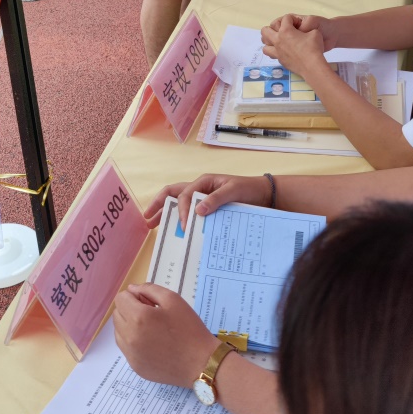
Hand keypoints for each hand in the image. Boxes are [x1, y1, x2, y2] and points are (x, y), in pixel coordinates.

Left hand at [114, 284, 216, 387]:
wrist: (201, 362)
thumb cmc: (189, 328)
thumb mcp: (173, 299)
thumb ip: (149, 289)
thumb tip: (132, 290)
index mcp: (138, 317)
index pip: (120, 299)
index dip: (134, 296)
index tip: (149, 303)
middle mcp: (129, 337)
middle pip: (117, 314)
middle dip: (130, 310)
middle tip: (152, 315)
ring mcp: (130, 354)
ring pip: (119, 332)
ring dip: (129, 326)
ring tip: (152, 330)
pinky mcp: (134, 367)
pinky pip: (125, 348)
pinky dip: (134, 342)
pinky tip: (152, 344)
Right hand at [143, 173, 274, 228]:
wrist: (265, 196)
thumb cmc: (250, 189)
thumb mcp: (234, 191)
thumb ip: (216, 199)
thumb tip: (197, 210)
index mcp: (204, 182)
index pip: (184, 194)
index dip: (181, 210)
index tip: (183, 226)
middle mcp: (200, 190)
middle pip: (173, 194)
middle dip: (159, 204)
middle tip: (147, 218)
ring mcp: (203, 200)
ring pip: (179, 203)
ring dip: (165, 212)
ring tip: (153, 225)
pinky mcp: (209, 210)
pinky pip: (191, 214)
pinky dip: (180, 220)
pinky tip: (176, 232)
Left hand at [262, 17, 328, 73]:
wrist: (312, 66)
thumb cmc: (313, 48)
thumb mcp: (315, 33)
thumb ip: (309, 29)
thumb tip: (306, 33)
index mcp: (286, 31)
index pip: (285, 18)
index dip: (293, 19)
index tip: (298, 24)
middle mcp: (278, 40)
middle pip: (265, 31)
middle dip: (272, 28)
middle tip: (283, 31)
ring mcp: (277, 52)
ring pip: (265, 45)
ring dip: (269, 42)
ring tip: (278, 42)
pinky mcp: (280, 61)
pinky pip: (272, 55)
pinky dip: (275, 52)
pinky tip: (283, 52)